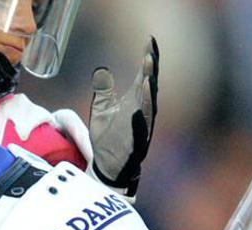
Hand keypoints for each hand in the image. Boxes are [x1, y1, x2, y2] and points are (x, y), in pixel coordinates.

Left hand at [88, 36, 158, 196]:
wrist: (106, 167)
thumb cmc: (107, 138)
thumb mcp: (101, 110)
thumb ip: (104, 92)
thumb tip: (101, 72)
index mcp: (134, 102)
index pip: (143, 75)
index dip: (148, 59)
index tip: (150, 40)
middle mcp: (141, 113)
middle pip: (148, 88)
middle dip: (150, 72)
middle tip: (149, 55)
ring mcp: (141, 129)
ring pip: (148, 109)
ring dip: (147, 94)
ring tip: (146, 78)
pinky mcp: (136, 146)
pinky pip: (139, 133)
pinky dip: (139, 123)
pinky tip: (137, 111)